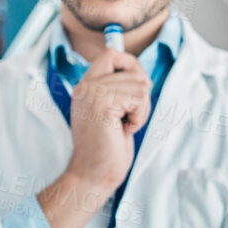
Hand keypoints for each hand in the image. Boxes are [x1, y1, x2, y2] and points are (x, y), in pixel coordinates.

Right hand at [64, 49, 150, 190]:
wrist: (94, 174)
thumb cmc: (107, 148)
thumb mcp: (111, 112)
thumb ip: (118, 91)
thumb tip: (140, 73)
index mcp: (86, 86)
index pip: (111, 54)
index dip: (131, 65)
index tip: (136, 89)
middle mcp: (86, 86)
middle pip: (133, 69)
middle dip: (141, 95)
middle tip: (129, 116)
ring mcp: (92, 93)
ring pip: (140, 84)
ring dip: (141, 109)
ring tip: (125, 125)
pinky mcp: (102, 104)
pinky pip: (138, 98)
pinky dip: (139, 117)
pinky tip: (125, 129)